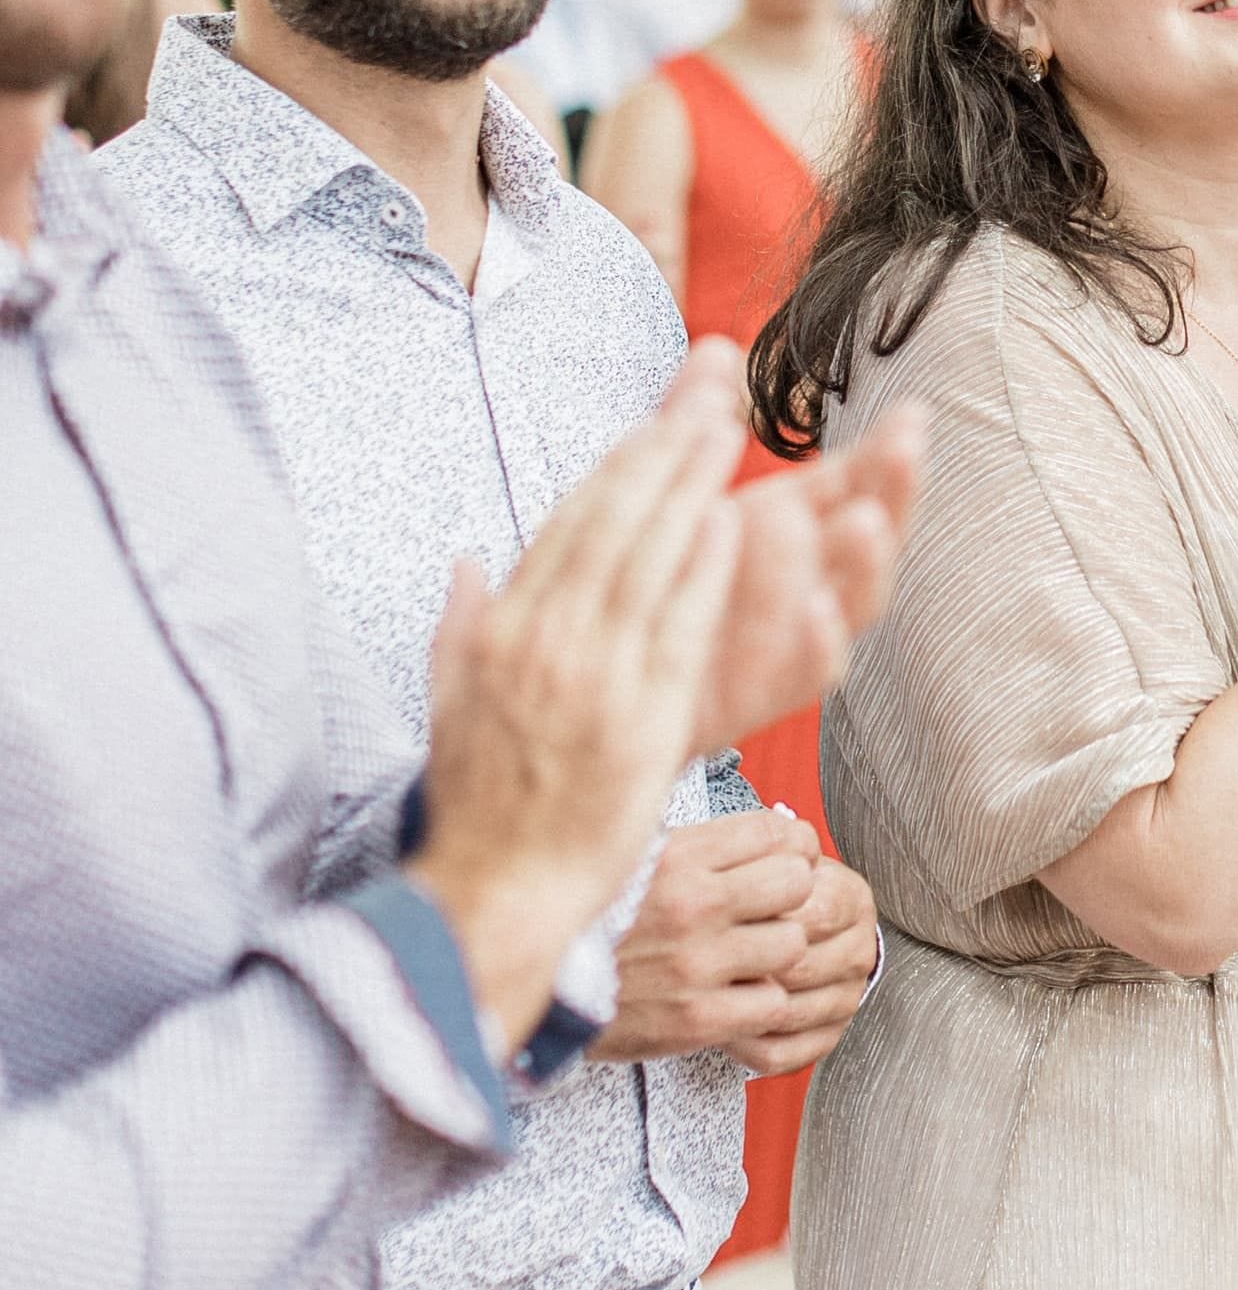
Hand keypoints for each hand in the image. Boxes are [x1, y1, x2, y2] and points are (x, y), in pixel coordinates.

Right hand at [406, 355, 747, 1050]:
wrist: (489, 895)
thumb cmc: (478, 806)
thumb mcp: (451, 700)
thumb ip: (458, 622)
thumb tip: (463, 561)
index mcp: (501, 628)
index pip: (566, 526)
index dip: (615, 468)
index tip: (653, 423)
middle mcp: (542, 639)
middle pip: (610, 522)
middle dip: (660, 452)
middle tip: (705, 395)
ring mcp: (590, 674)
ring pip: (647, 558)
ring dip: (689, 489)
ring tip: (726, 433)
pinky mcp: (637, 715)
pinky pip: (676, 626)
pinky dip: (704, 570)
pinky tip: (734, 522)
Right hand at [592, 811, 881, 1073]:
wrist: (544, 997)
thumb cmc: (593, 924)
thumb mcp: (633, 859)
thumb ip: (693, 841)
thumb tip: (760, 822)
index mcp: (675, 855)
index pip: (775, 832)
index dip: (791, 846)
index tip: (787, 858)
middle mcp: (691, 904)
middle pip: (797, 882)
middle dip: (792, 894)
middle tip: (774, 907)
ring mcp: (697, 963)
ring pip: (793, 943)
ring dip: (778, 951)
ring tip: (753, 954)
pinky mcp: (697, 1019)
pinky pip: (772, 1002)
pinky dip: (761, 1001)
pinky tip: (737, 993)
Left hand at [687, 377, 923, 759]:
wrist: (609, 675)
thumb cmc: (660, 575)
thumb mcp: (672, 490)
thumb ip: (693, 421)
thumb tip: (715, 346)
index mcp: (796, 521)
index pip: (857, 479)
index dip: (889, 450)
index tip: (911, 414)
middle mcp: (809, 574)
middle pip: (872, 531)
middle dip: (894, 490)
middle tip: (904, 449)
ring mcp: (795, 633)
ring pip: (854, 599)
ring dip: (866, 561)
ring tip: (862, 521)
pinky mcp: (768, 688)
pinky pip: (810, 670)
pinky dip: (820, 641)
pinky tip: (817, 609)